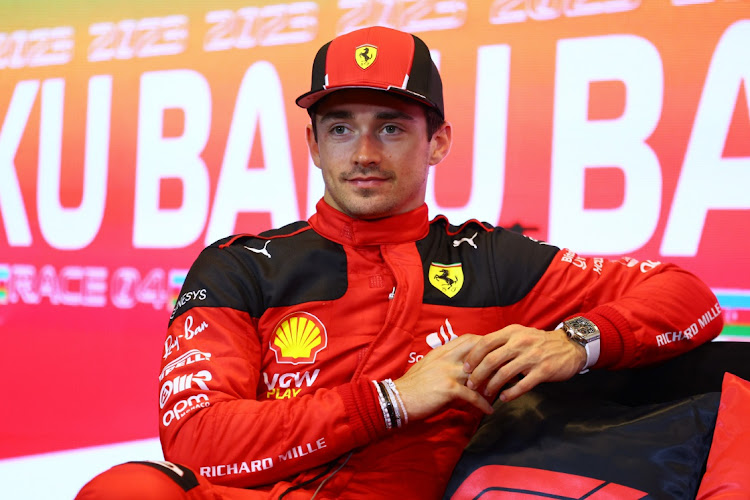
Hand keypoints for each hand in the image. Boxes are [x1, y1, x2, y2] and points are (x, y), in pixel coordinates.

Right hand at [394, 334, 494, 420]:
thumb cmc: (412, 386)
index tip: (493, 351)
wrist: (397, 398)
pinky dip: (483, 404)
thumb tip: (459, 367)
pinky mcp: (448, 388)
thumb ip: (443, 363)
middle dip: (493, 357)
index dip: (483, 343)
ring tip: (502, 390)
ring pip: (478, 372)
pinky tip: (490, 410)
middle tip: (505, 366)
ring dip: (493, 383)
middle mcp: (446, 358)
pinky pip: (473, 396)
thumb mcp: (427, 367)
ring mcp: (448, 372)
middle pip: (477, 350)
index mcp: (441, 351)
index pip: (467, 339)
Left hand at [463, 324, 585, 402]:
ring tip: (486, 393)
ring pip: (504, 374)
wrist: (570, 346)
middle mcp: (520, 343)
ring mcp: (532, 357)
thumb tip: (477, 354)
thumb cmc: (539, 342)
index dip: (472, 357)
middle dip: (478, 375)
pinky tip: (504, 398)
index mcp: (512, 332)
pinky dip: (510, 393)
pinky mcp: (543, 371)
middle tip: (471, 385)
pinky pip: (522, 385)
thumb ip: (501, 342)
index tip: (465, 368)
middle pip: (491, 360)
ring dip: (491, 386)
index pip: (485, 343)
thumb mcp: (520, 334)